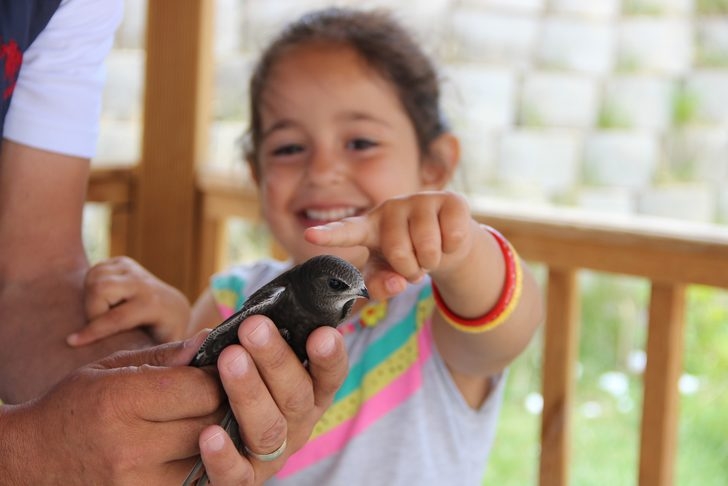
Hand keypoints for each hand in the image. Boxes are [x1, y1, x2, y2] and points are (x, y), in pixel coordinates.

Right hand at [1, 332, 252, 484]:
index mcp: (121, 401)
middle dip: (225, 406)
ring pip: (209, 458)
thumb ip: (167, 356)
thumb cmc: (76, 405)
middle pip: (210, 424)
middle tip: (227, 393)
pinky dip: (204, 465)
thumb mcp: (112, 368)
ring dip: (220, 438)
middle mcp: (130, 447)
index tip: (222, 370)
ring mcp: (137, 484)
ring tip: (212, 419)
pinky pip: (193, 483)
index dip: (219, 377)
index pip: (200, 389)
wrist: (31, 461)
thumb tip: (212, 339)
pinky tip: (198, 447)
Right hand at [68, 256, 189, 345]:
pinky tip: (105, 300)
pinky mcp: (123, 262)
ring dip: (91, 299)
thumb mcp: (164, 348)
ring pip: (94, 276)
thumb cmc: (166, 335)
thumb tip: (136, 372)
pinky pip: (94, 270)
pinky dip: (92, 286)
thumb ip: (151, 357)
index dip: (92, 332)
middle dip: (92, 311)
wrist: (174, 307)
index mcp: (155, 305)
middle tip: (100, 325)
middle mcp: (144, 283)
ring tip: (104, 313)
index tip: (72, 342)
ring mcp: (134, 269)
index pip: (117, 318)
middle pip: (100, 289)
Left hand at [199, 315, 348, 483]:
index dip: (329, 357)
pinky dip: (224, 456)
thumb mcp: (234, 359)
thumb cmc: (224, 389)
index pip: (329, 375)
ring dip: (250, 393)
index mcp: (307, 393)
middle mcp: (296, 425)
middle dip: (276, 359)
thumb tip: (217, 331)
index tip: (322, 334)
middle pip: (296, 396)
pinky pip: (235, 474)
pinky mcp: (241, 481)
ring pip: (269, 430)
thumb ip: (231, 343)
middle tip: (254, 328)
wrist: (193, 443)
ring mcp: (271, 456)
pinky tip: (209, 435)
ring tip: (230, 359)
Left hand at [304, 191, 473, 298]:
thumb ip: (381, 286)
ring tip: (430, 253)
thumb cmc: (410, 259)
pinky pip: (452, 237)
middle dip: (411, 269)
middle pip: (398, 252)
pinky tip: (448, 239)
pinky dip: (452, 250)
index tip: (310, 235)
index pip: (346, 231)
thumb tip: (396, 283)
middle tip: (414, 264)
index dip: (329, 234)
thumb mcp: (389, 275)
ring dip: (432, 261)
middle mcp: (390, 208)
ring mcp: (420, 200)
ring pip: (428, 246)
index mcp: (368, 227)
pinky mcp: (449, 200)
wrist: (448, 244)